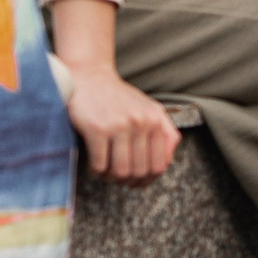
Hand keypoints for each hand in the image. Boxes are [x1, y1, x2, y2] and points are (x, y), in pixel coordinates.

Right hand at [63, 65, 180, 181]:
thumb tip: (168, 162)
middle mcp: (140, 122)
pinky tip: (93, 164)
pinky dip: (96, 171)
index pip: (158, 166)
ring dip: (111, 178)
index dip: (147, 180)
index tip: (135, 181)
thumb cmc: (119, 97)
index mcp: (155, 120)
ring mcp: (119, 125)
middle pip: (139, 172)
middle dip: (127, 181)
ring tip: (105, 171)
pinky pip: (99, 165)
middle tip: (117, 177)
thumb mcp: (149, 108)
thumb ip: (165, 133)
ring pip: (120, 172)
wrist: (89, 77)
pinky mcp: (97, 129)